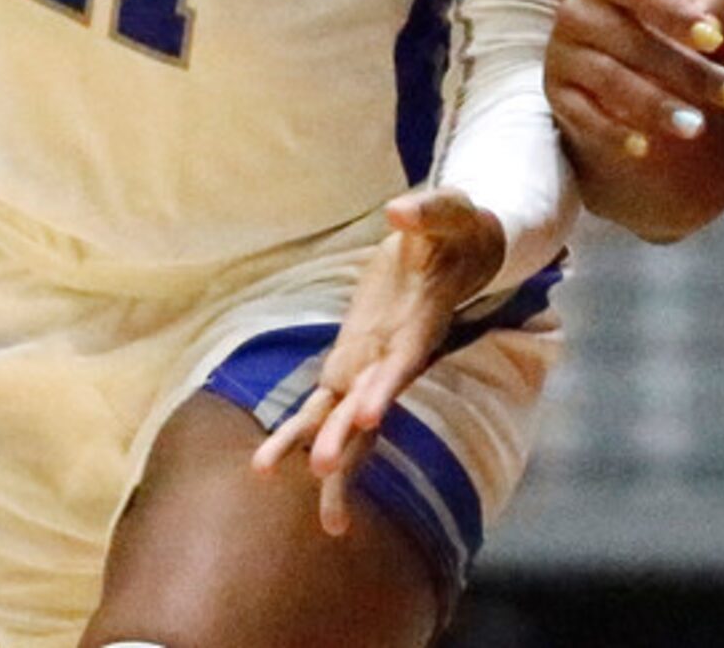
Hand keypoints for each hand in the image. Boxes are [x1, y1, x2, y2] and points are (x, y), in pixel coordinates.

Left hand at [248, 188, 503, 536]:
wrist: (454, 251)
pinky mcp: (349, 362)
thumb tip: (398, 210)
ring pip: (344, 421)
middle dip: (349, 437)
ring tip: (315, 513)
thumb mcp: (447, 210)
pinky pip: (321, 405)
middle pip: (369, 405)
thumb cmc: (455, 228)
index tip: (371, 416)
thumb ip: (425, 212)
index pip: (401, 362)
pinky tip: (268, 468)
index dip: (386, 387)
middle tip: (323, 470)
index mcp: (419, 324)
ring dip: (327, 459)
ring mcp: (370, 364)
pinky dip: (297, 435)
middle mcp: (394, 356)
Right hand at [545, 0, 723, 167]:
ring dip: (655, 106)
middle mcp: (578, 11)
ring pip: (611, 80)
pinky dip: (613, 133)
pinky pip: (584, 116)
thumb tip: (712, 25)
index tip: (716, 40)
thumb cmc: (661, 12)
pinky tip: (645, 147)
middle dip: (690, 73)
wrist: (609, 47)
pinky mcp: (557, 94)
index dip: (678, 14)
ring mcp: (563, 54)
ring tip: (696, 126)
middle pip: (636, 43)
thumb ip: (709, 1)